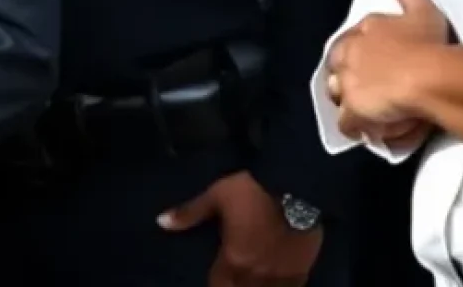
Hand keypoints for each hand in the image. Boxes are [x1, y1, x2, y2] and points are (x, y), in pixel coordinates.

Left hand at [158, 170, 319, 286]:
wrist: (294, 186)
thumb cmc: (250, 191)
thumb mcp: (215, 197)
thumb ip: (190, 214)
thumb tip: (160, 222)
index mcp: (234, 258)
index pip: (219, 285)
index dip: (215, 285)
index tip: (215, 281)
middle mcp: (257, 274)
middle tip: (231, 280)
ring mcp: (282, 276)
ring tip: (250, 282)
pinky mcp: (303, 271)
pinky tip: (276, 284)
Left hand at [326, 0, 447, 144]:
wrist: (427, 74)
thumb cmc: (428, 43)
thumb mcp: (420, 9)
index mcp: (363, 30)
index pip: (347, 43)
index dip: (355, 56)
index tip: (366, 66)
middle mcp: (349, 53)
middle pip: (336, 67)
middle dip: (344, 77)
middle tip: (364, 89)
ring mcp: (348, 82)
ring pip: (338, 94)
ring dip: (347, 101)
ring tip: (364, 110)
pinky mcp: (353, 108)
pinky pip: (346, 123)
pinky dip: (354, 127)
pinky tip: (364, 131)